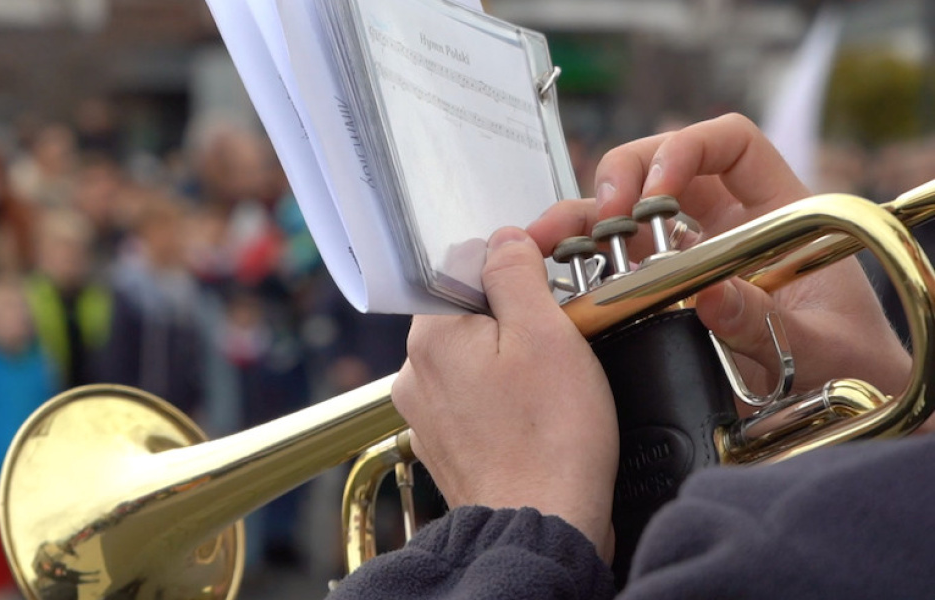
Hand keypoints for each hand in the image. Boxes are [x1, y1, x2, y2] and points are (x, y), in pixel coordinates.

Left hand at [393, 227, 617, 559]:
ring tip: (558, 378)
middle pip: (472, 310)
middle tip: (568, 331)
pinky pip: (477, 399)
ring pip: (476, 356)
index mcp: (431, 334)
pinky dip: (507, 396)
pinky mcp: (447, 445)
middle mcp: (415, 372)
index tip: (561, 267)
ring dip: (516, 355)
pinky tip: (540, 413)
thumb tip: (505, 240)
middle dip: (521, 312)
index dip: (523, 259)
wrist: (541, 527)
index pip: (470, 264)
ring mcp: (427, 413)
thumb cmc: (549, 440)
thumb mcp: (545, 332)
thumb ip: (516, 273)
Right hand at [556, 113, 909, 412]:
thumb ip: (768, 322)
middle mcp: (727, 224)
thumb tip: (711, 295)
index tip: (657, 190)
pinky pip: (614, 262)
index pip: (730, 143)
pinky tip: (553, 269)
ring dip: (584, 215)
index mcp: (777, 211)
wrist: (844, 403)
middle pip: (662, 164)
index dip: (687, 149)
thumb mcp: (820, 346)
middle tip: (605, 215)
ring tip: (550, 237)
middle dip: (624, 176)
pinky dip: (579, 259)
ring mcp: (689, 255)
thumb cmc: (849, 365)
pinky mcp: (660, 291)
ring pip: (627, 211)